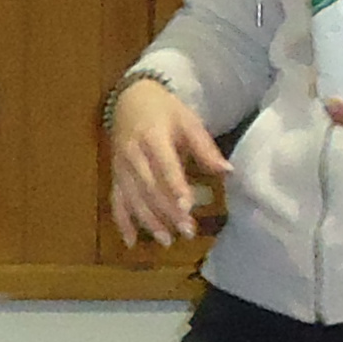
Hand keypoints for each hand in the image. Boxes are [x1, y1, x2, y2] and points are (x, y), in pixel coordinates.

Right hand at [106, 78, 231, 245]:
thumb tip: (228, 172)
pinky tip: (131, 242)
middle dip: (167, 211)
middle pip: (149, 186)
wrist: (129, 99)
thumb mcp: (188, 121)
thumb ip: (205, 148)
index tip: (187, 207)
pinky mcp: (115, 176)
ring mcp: (121, 167)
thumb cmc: (164, 111)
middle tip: (187, 232)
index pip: (164, 165)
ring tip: (166, 241)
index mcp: (153, 136)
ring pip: (133, 198)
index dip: (175, 186)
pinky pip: (116, 202)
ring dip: (149, 221)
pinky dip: (122, 223)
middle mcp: (133, 154)